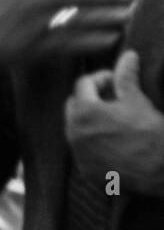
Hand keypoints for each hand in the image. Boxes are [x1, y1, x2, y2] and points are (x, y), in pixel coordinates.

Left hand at [66, 50, 163, 195]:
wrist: (162, 173)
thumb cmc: (151, 135)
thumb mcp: (138, 102)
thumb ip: (126, 78)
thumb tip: (128, 55)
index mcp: (84, 111)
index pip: (83, 84)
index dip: (100, 78)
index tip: (115, 80)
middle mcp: (74, 131)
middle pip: (74, 105)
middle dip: (91, 98)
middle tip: (114, 99)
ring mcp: (78, 152)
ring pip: (76, 127)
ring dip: (90, 120)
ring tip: (114, 120)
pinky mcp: (85, 169)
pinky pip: (82, 149)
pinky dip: (93, 142)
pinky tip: (113, 142)